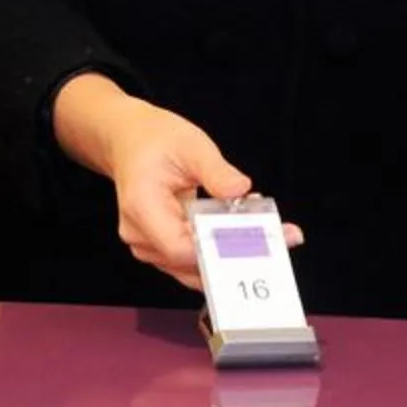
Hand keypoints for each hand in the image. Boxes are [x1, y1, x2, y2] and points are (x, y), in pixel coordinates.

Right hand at [51, 75, 305, 291]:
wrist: (128, 140)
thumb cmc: (154, 139)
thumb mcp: (191, 145)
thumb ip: (216, 171)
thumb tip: (239, 190)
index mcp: (141, 207)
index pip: (181, 248)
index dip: (219, 249)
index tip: (257, 239)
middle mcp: (139, 234)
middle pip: (190, 263)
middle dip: (235, 253)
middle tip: (278, 237)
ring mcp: (147, 245)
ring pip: (193, 267)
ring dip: (230, 253)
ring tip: (267, 231)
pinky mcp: (159, 248)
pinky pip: (191, 259)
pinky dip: (218, 249)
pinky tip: (243, 231)